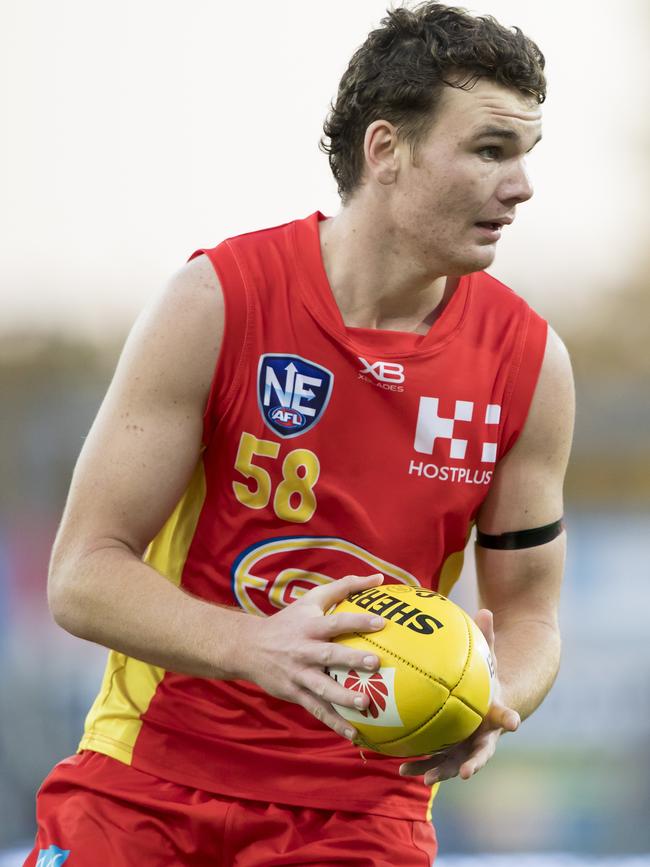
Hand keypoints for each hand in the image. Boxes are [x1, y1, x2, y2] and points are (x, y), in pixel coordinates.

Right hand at [233, 573, 385, 740]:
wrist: (249, 647)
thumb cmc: (289, 620)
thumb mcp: (311, 599)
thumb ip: (344, 587)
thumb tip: (378, 578)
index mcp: (309, 626)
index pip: (336, 622)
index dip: (358, 620)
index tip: (382, 623)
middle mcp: (303, 650)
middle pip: (328, 655)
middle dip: (351, 660)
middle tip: (375, 663)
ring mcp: (298, 674)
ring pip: (321, 688)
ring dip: (343, 697)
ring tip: (365, 704)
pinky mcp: (294, 693)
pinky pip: (316, 710)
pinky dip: (334, 723)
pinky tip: (354, 734)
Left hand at [399, 609, 519, 784]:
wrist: (485, 704)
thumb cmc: (486, 679)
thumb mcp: (488, 658)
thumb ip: (487, 638)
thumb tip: (486, 609)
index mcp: (495, 715)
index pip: (506, 716)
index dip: (509, 719)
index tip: (513, 723)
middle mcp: (481, 737)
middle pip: (480, 755)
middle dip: (473, 765)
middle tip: (464, 773)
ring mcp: (464, 749)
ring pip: (450, 764)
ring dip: (434, 770)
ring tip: (417, 775)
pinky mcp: (448, 752)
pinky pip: (432, 759)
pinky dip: (417, 763)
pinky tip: (397, 764)